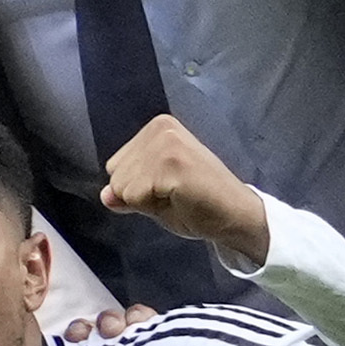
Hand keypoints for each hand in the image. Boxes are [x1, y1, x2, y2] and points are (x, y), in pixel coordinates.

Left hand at [102, 111, 274, 267]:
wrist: (239, 217)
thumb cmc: (200, 204)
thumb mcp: (154, 195)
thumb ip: (127, 191)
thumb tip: (105, 196)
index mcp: (157, 128)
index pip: (114, 166)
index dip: (137, 187)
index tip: (169, 188)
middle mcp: (161, 128)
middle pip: (115, 174)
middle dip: (139, 194)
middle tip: (176, 194)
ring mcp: (167, 144)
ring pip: (122, 187)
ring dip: (147, 202)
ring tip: (179, 196)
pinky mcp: (172, 164)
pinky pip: (134, 196)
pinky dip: (152, 207)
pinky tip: (182, 199)